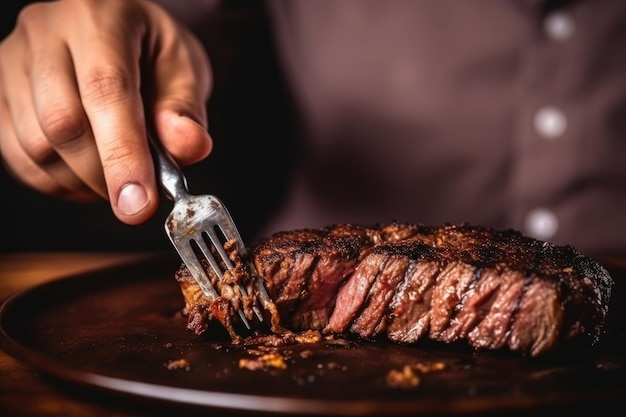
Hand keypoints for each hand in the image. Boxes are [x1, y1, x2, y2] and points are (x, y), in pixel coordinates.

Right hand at [0, 0, 212, 224]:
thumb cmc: (152, 52)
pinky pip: (16, 156)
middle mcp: (46, 32)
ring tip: (117, 176)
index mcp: (100, 18)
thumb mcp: (185, 69)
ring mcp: (12, 62)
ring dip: (81, 181)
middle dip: (105, 176)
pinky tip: (86, 175)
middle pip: (63, 123)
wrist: (119, 34)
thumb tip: (188, 148)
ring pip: (36, 146)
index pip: (105, 90)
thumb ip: (186, 110)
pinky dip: (56, 182)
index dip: (122, 154)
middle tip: (138, 197)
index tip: (140, 203)